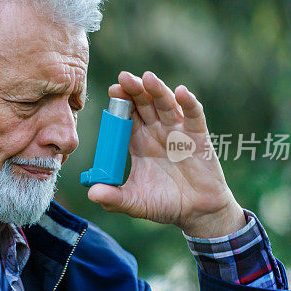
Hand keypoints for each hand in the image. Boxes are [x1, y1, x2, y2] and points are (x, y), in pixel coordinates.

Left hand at [87, 71, 245, 237]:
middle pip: (143, 104)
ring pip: (166, 104)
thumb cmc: (164, 204)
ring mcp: (177, 131)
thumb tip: (92, 194)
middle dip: (134, 90)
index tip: (112, 91)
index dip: (120, 103)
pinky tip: (182, 93)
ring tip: (147, 78)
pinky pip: (194, 116)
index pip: (126, 116)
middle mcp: (156, 131)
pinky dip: (189, 103)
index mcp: (138, 142)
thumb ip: (114, 198)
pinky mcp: (198, 137)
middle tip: (123, 78)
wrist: (197, 212)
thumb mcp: (135, 202)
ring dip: (157, 90)